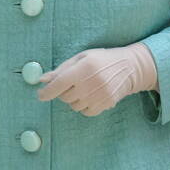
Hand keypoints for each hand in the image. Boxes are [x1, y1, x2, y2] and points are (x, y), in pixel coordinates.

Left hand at [36, 42, 157, 115]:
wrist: (129, 68)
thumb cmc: (101, 60)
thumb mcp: (81, 58)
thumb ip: (61, 69)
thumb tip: (42, 80)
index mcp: (83, 68)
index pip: (59, 84)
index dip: (47, 91)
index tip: (40, 95)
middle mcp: (90, 83)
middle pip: (64, 97)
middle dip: (63, 92)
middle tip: (72, 84)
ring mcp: (99, 96)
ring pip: (74, 106)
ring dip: (74, 99)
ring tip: (85, 88)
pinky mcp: (105, 104)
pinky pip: (85, 112)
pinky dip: (84, 106)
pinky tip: (91, 95)